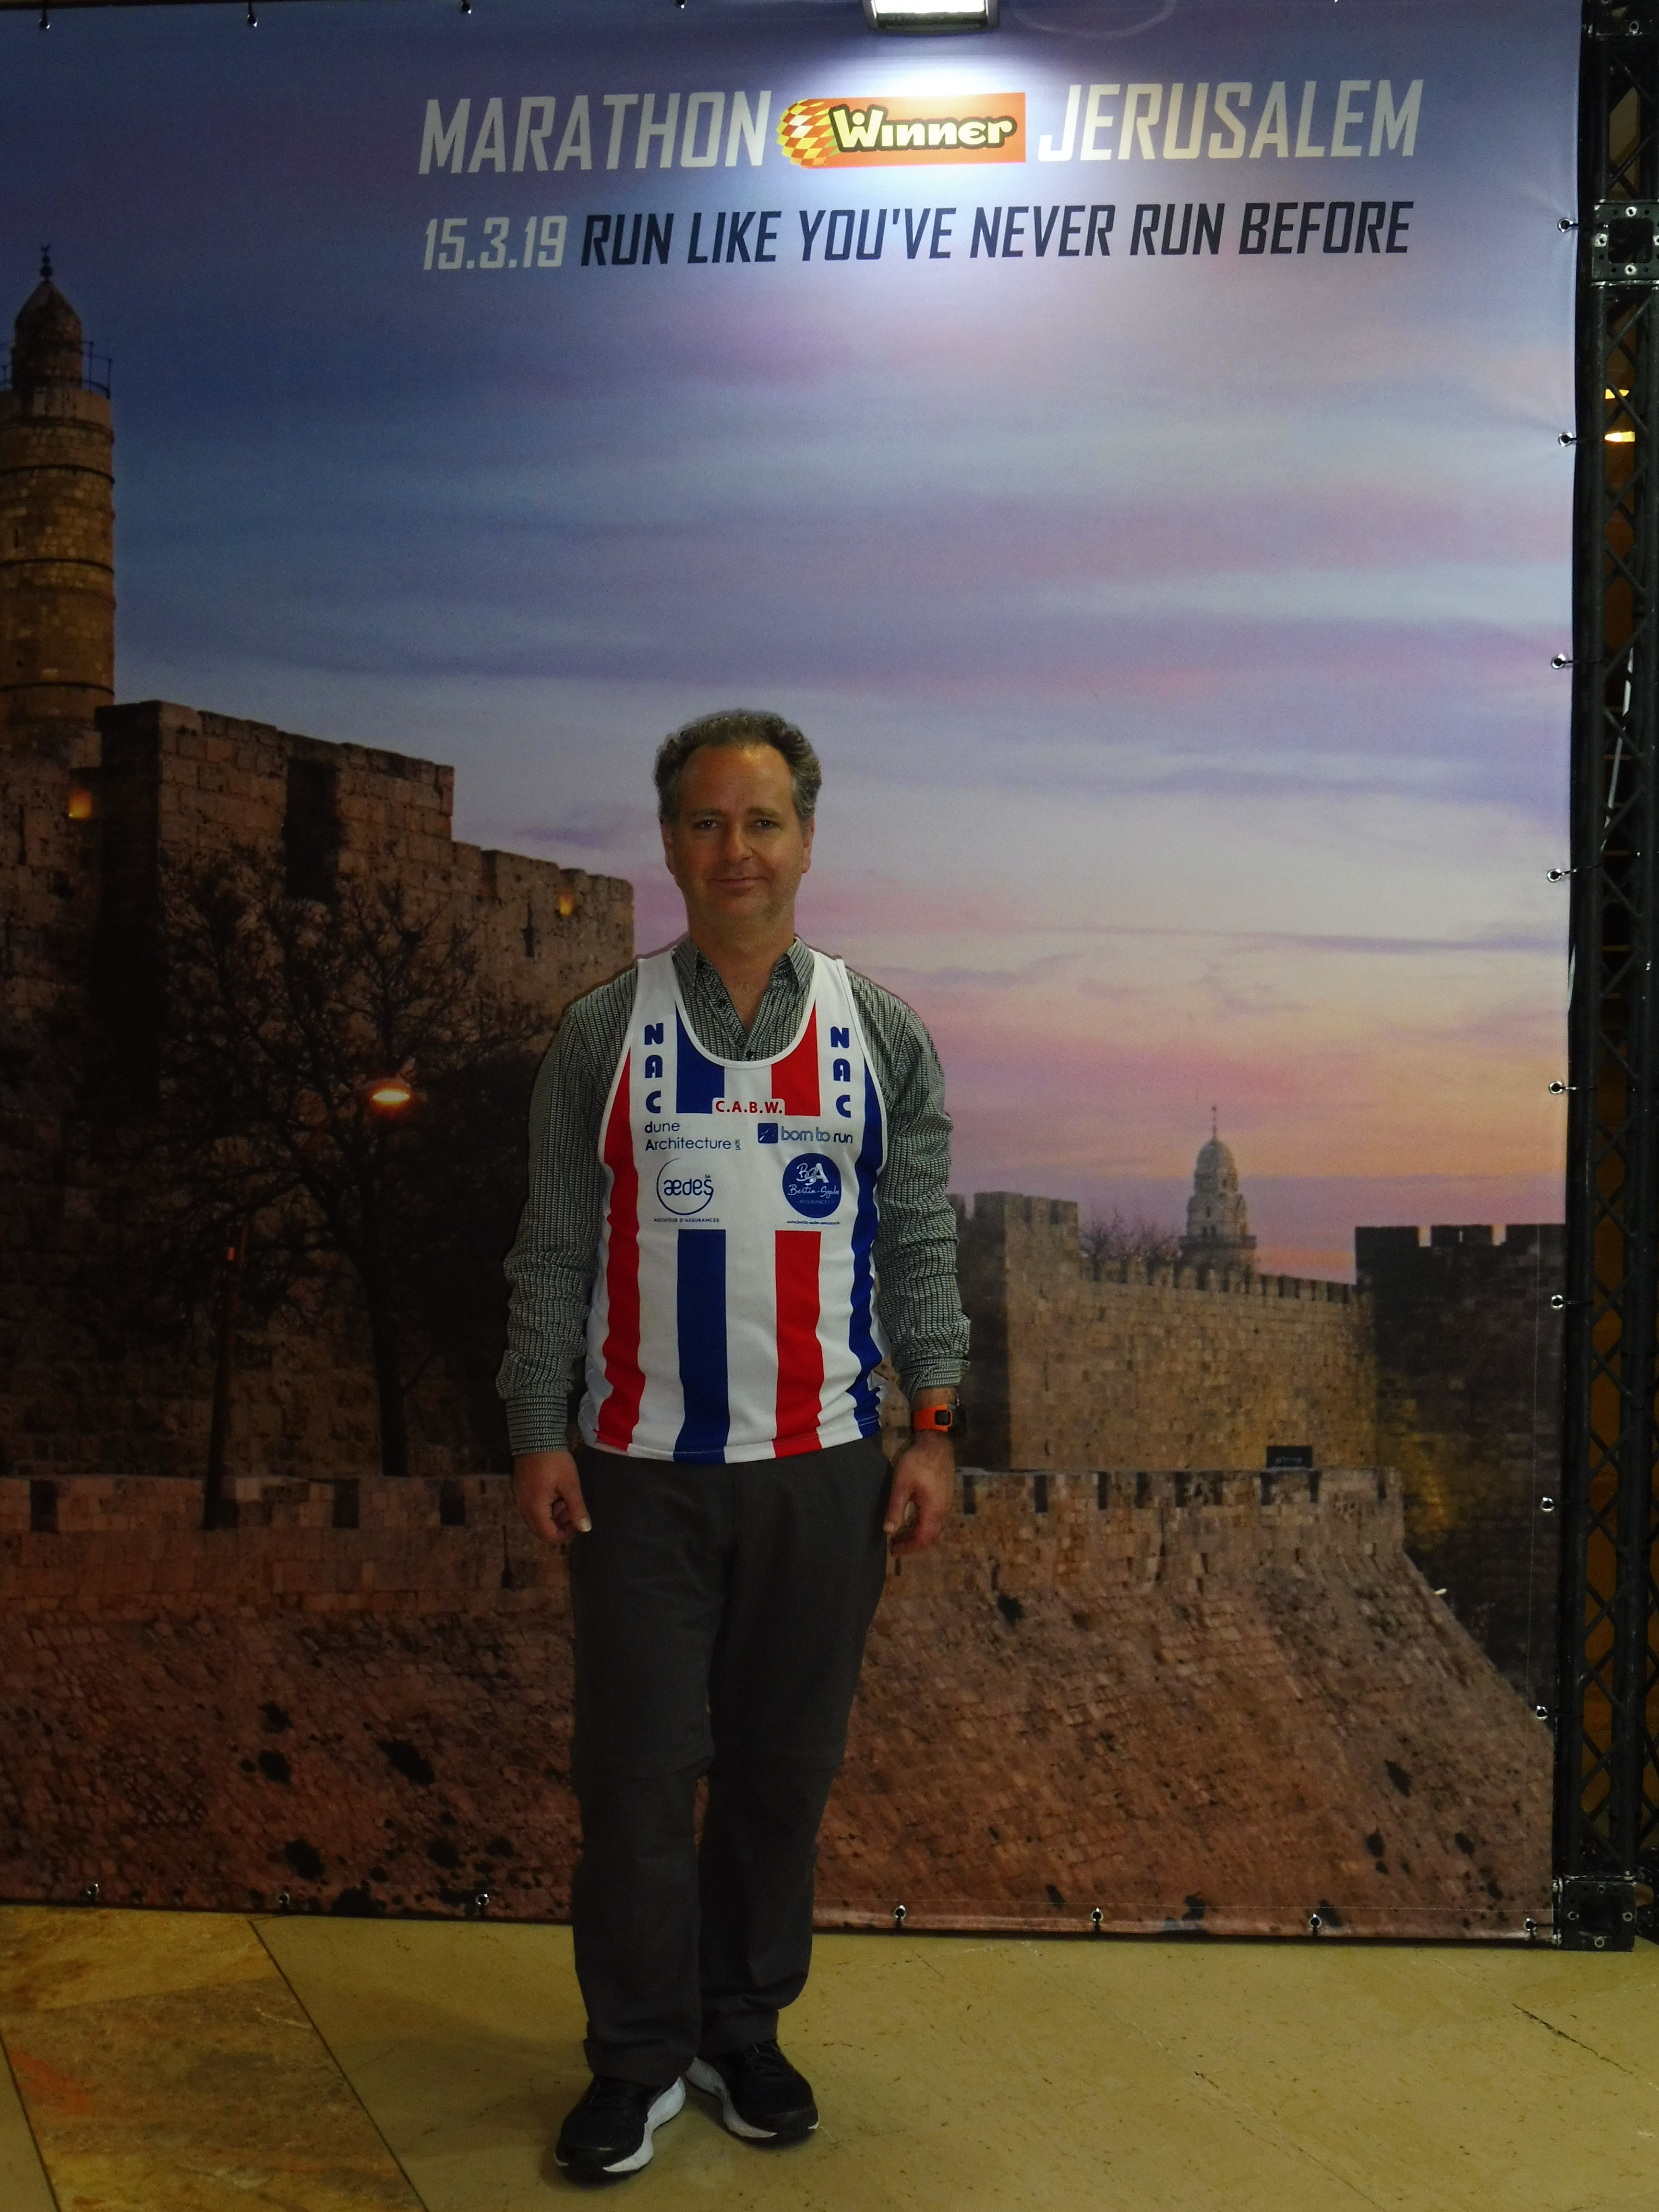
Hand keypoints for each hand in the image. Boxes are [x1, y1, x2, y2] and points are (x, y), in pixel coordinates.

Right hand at [512, 1449, 590, 1544]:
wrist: (536, 1437)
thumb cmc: (555, 1461)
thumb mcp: (570, 1484)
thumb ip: (577, 1509)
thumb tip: (585, 1529)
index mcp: (535, 1509)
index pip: (548, 1535)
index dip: (565, 1533)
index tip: (575, 1519)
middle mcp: (523, 1508)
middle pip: (540, 1530)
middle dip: (558, 1524)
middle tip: (570, 1507)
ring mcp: (519, 1499)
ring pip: (536, 1519)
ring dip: (552, 1515)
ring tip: (564, 1497)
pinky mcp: (519, 1490)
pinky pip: (531, 1507)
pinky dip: (544, 1506)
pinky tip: (554, 1492)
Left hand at [883, 1431, 954, 1555]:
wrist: (936, 1444)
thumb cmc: (917, 1462)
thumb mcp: (901, 1485)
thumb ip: (895, 1509)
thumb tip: (888, 1531)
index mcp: (933, 1511)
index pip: (922, 1539)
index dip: (908, 1548)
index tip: (894, 1550)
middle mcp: (943, 1511)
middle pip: (930, 1537)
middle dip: (913, 1544)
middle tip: (896, 1545)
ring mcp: (946, 1504)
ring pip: (934, 1528)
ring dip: (919, 1535)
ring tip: (901, 1535)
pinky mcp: (945, 1497)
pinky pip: (936, 1519)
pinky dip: (924, 1525)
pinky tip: (912, 1520)